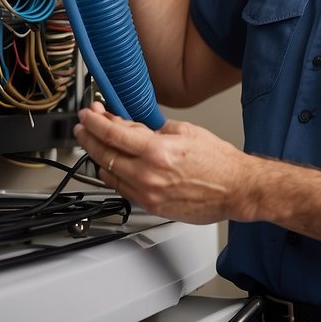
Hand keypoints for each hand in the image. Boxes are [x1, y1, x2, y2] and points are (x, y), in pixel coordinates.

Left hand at [73, 101, 250, 223]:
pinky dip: (113, 175)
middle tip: (84, 126)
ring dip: (99, 156)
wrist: (236, 189)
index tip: (87, 115)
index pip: (112, 134)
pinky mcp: (151, 206)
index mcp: (157, 151)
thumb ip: (152, 129)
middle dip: (89, 137)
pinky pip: (121, 189)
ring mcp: (148, 193)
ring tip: (97, 144)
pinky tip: (113, 165)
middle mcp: (148, 174)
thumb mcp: (185, 131)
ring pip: (108, 174)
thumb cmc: (218, 161)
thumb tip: (130, 126)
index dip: (94, 122)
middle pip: (103, 154)